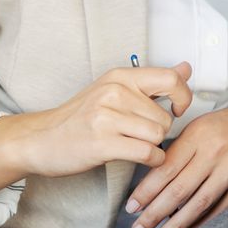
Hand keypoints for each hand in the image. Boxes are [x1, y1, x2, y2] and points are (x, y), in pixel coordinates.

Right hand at [0, 64, 191, 200]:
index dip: (183, 98)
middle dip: (160, 132)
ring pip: (157, 135)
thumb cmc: (81, 117)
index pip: (171, 79)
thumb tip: (187, 67)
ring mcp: (106, 116)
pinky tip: (142, 159)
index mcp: (121, 76)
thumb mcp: (116, 90)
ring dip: (154, 147)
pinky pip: (146, 153)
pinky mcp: (101, 142)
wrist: (39, 139)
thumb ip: (153, 81)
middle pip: (165, 117)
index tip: (177, 111)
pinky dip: (152, 160)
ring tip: (135, 146)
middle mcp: (115, 91)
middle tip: (140, 136)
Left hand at [122, 92, 227, 227]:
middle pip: (179, 189)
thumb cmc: (227, 125)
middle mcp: (215, 151)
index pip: (166, 168)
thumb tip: (152, 184)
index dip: (146, 191)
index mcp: (198, 134)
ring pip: (199, 203)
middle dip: (154, 213)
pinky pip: (222, 210)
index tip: (131, 208)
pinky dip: (202, 226)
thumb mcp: (199, 127)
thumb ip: (178, 152)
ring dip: (175, 226)